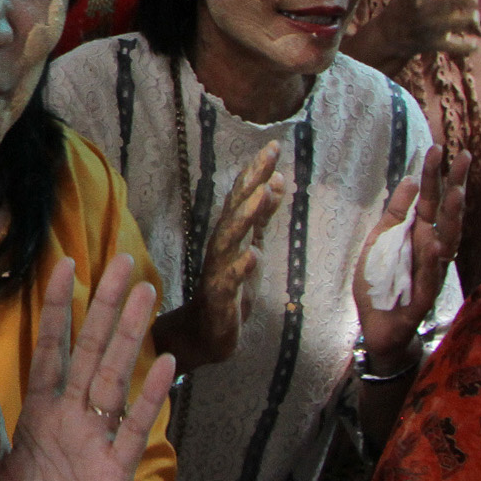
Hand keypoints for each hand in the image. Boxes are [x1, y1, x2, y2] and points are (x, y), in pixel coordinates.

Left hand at [0, 253, 174, 480]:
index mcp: (42, 411)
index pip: (52, 348)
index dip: (57, 308)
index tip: (63, 263)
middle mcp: (73, 417)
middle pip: (92, 350)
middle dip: (106, 306)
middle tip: (124, 257)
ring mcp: (97, 440)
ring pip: (116, 377)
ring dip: (130, 336)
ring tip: (145, 293)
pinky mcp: (113, 471)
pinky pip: (132, 429)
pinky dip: (148, 397)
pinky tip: (164, 365)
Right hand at [164, 143, 284, 370]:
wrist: (205, 334)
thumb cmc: (229, 290)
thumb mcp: (250, 247)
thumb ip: (260, 217)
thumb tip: (276, 180)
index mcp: (230, 235)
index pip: (242, 198)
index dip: (256, 172)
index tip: (273, 146)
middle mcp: (220, 248)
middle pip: (235, 210)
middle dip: (251, 183)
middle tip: (267, 158)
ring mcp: (218, 272)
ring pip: (230, 240)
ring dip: (245, 217)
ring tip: (261, 195)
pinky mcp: (220, 299)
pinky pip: (229, 282)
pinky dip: (240, 268)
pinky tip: (253, 255)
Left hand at [355, 147, 468, 362]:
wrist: (380, 326)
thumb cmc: (383, 281)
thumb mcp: (381, 240)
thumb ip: (395, 213)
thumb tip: (411, 180)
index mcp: (420, 234)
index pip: (430, 199)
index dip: (435, 175)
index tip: (440, 148)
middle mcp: (432, 248)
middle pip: (446, 213)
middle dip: (454, 185)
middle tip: (463, 157)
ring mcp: (432, 271)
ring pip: (447, 241)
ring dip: (452, 218)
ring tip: (456, 192)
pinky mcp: (425, 295)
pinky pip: (431, 275)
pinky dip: (433, 260)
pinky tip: (436, 243)